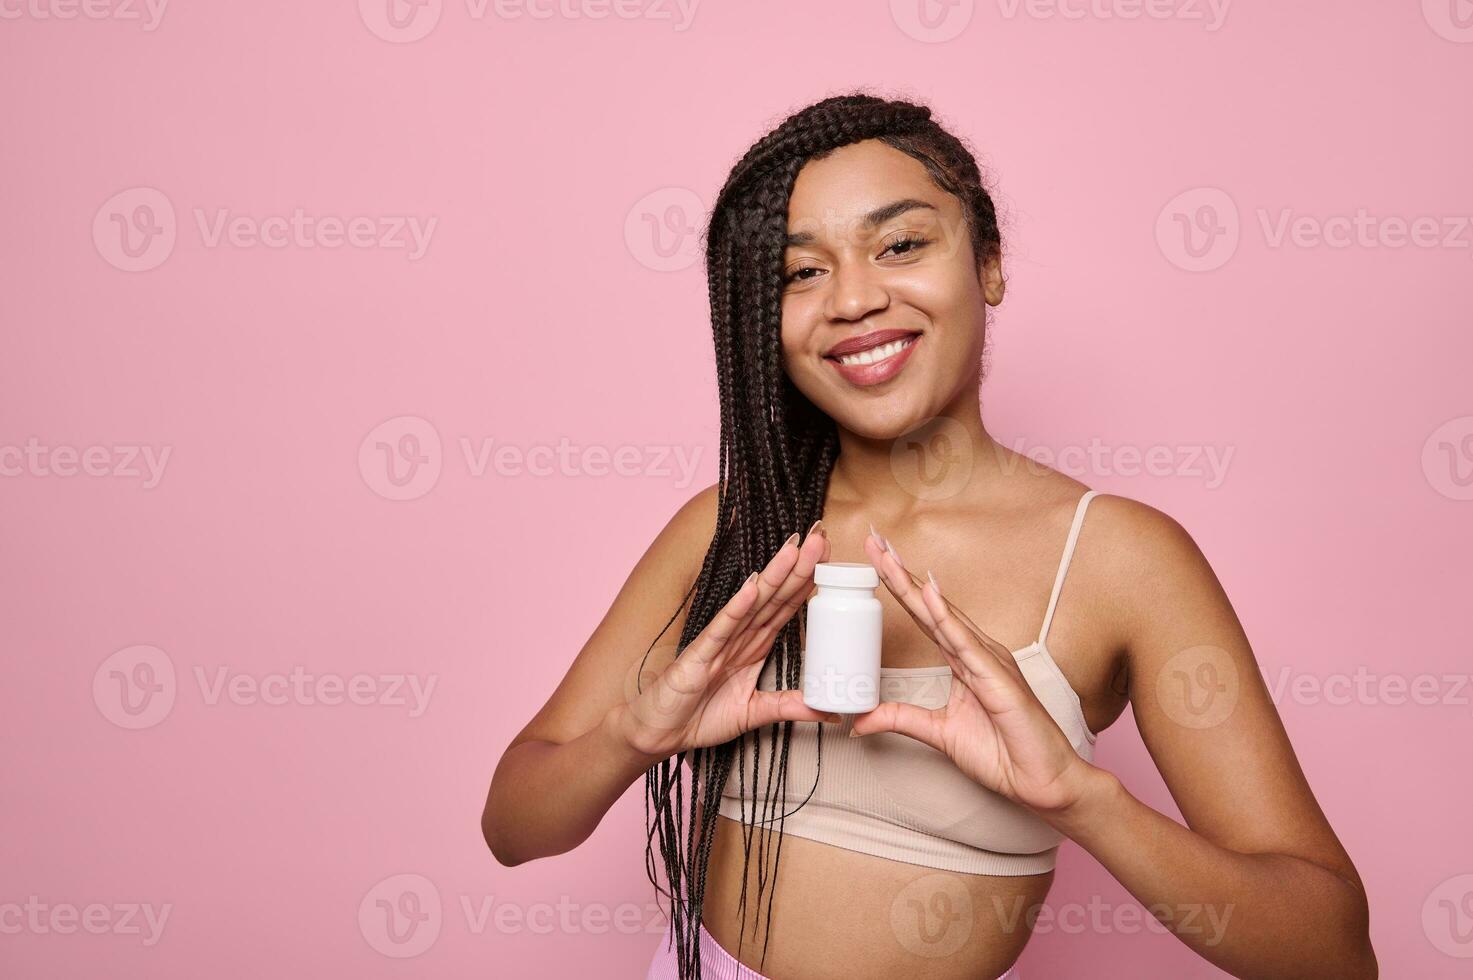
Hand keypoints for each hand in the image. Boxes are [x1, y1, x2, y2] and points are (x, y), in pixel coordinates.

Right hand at [611, 523, 837, 760]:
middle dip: (799, 566)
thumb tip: (831, 713)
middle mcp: (741, 637)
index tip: (832, 557)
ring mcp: (720, 642)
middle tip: (823, 533)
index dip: (808, 582)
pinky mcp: (700, 654)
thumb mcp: (755, 712)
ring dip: (775, 575)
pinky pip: (722, 628)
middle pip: (776, 596)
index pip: (787, 607)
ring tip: (795, 547)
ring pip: (754, 603)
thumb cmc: (700, 716)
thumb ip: (790, 707)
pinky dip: (738, 607)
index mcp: (754, 646)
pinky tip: (754, 585)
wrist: (658, 733)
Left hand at [850, 528, 1098, 815]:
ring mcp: (988, 661)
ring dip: (913, 585)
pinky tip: (927, 592)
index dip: (897, 588)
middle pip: (929, 606)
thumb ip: (901, 720)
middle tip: (872, 538)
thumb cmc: (1003, 753)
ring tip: (888, 556)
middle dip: (898, 572)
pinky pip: (966, 643)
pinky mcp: (998, 678)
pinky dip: (945, 616)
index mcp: (962, 661)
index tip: (873, 560)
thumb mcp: (938, 734)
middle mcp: (975, 652)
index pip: (923, 617)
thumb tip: (860, 721)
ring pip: (943, 615)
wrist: (1042, 782)